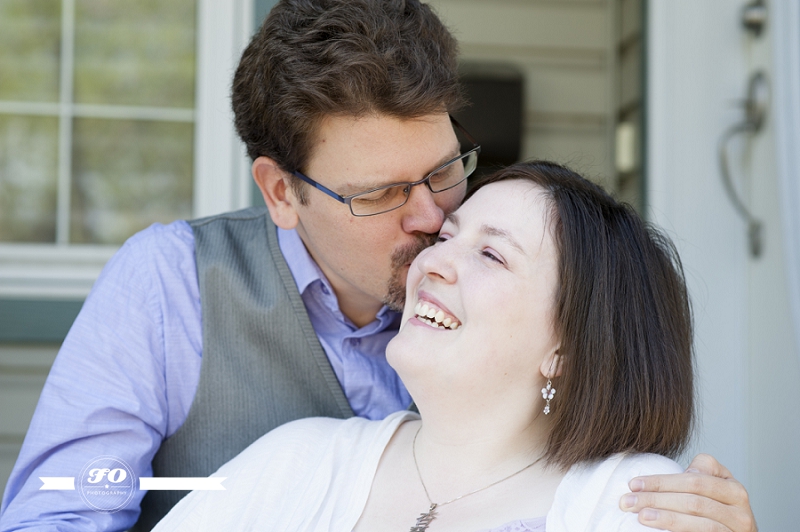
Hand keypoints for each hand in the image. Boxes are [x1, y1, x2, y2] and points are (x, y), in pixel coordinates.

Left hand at [619, 454, 756, 531]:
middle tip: (628, 502)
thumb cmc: (717, 510)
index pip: (693, 481)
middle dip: (656, 500)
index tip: (633, 484)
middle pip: (693, 502)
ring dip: (666, 518)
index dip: (661, 482)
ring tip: (641, 516)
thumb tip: (686, 470)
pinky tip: (659, 531)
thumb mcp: (714, 488)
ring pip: (698, 524)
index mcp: (734, 490)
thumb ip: (702, 472)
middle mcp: (740, 513)